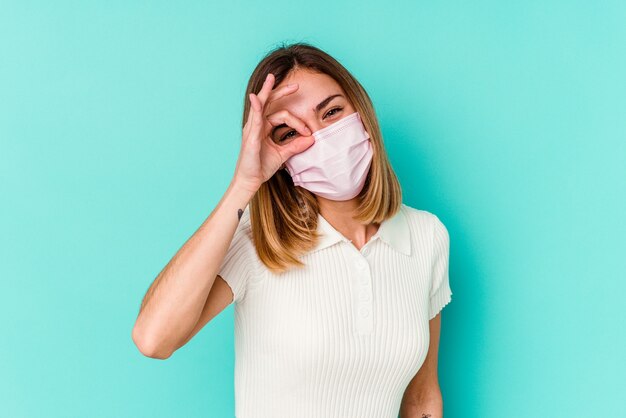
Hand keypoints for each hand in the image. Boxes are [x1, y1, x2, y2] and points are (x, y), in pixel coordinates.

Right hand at [232, 73, 314, 194]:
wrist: (250, 180)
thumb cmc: (262, 166)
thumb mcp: (283, 154)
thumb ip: (296, 145)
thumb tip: (311, 139)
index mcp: (264, 127)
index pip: (281, 114)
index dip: (297, 121)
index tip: (308, 132)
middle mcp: (257, 125)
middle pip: (268, 102)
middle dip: (280, 91)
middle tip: (295, 85)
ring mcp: (252, 129)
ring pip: (260, 106)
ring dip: (266, 91)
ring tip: (270, 79)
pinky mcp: (250, 137)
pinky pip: (254, 120)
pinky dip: (255, 108)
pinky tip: (257, 99)